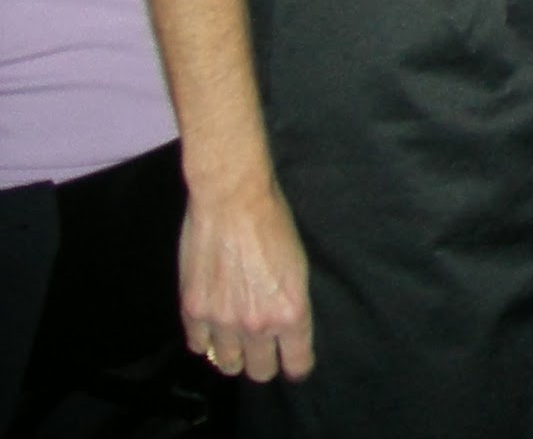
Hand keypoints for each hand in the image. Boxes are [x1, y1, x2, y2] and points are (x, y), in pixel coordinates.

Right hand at [179, 179, 313, 381]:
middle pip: (259, 371)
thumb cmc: (273, 223)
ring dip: (233, 354)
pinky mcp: (193, 310)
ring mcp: (222, 321)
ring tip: (236, 338)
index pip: (295, 363)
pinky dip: (206, 340)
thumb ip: (289, 305)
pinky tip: (213, 327)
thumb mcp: (298, 267)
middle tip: (264, 349)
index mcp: (291, 313)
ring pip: (228, 364)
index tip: (294, 362)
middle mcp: (257, 324)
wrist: (233, 200)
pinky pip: (198, 345)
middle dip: (264, 362)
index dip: (296, 365)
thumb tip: (284, 329)